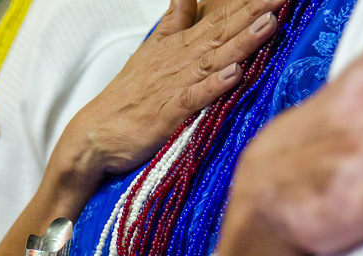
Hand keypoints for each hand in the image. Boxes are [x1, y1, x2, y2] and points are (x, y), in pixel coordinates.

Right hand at [56, 0, 285, 184]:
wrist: (94, 135)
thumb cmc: (126, 97)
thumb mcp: (151, 50)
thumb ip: (174, 22)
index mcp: (177, 47)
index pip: (217, 19)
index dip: (247, 4)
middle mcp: (178, 62)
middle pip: (221, 33)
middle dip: (253, 13)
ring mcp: (173, 87)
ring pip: (213, 60)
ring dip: (242, 43)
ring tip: (268, 23)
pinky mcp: (166, 114)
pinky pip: (193, 98)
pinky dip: (213, 86)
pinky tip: (234, 74)